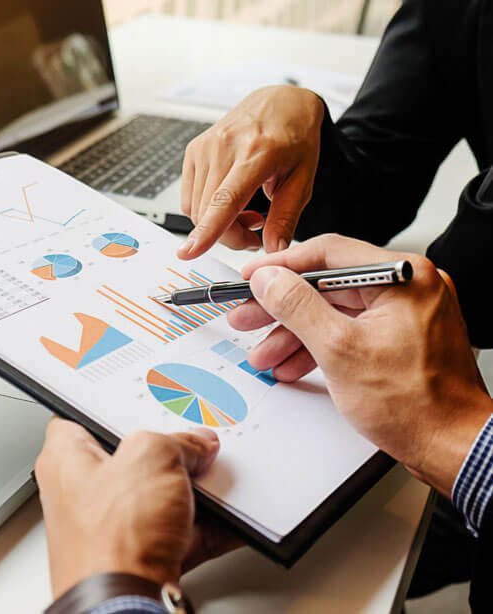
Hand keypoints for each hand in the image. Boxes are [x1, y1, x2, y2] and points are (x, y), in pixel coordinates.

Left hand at [35, 419, 219, 597]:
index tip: (145, 404)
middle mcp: (83, 494)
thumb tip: (196, 445)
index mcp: (67, 459)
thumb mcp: (153, 456)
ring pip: (157, 496)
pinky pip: (175, 531)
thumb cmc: (112, 539)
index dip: (116, 408)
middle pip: (131, 458)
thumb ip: (178, 440)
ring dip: (189, 491)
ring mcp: (111, 528)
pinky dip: (200, 525)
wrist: (125, 606)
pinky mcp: (137, 556)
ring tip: (212, 483)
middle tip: (192, 446)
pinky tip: (224, 518)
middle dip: (167, 453)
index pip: (84, 417)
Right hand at [178, 86, 323, 259]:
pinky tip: (229, 202)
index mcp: (256, 152)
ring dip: (218, 224)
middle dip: (228, 236)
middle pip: (208, 211)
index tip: (190, 252)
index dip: (207, 230)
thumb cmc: (294, 137)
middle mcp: (224, 146)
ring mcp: (205, 147)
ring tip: (246, 213)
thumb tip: (273, 249)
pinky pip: (190, 197)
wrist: (280, 102)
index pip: (225, 199)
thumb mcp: (303, 179)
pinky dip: (206, 211)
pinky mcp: (193, 151)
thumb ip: (286, 217)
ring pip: (196, 208)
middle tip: (255, 233)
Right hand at [227, 234, 492, 495]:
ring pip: (334, 312)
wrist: (453, 448)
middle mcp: (407, 288)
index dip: (281, 265)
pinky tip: (292, 364)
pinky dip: (319, 347)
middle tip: (248, 315)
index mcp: (402, 276)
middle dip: (281, 308)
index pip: (328, 253)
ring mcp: (404, 313)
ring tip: (264, 352)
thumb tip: (268, 279)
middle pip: (327, 285)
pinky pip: (348, 331)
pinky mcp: (398, 337)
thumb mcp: (339, 349)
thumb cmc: (417, 405)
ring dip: (294, 333)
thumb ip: (297, 307)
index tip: (252, 276)